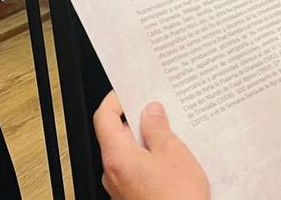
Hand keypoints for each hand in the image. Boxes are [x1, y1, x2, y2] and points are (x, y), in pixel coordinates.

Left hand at [93, 91, 208, 199]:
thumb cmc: (178, 199)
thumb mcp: (173, 153)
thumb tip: (151, 112)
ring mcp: (121, 189)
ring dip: (144, 141)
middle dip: (135, 120)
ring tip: (169, 134)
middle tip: (157, 108)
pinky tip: (170, 159)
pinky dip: (148, 160)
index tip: (128, 91)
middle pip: (114, 136)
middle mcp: (113, 173)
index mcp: (117, 157)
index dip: (115, 100)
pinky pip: (136, 171)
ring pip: (127, 155)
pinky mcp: (133, 198)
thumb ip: (158, 129)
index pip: (103, 118)